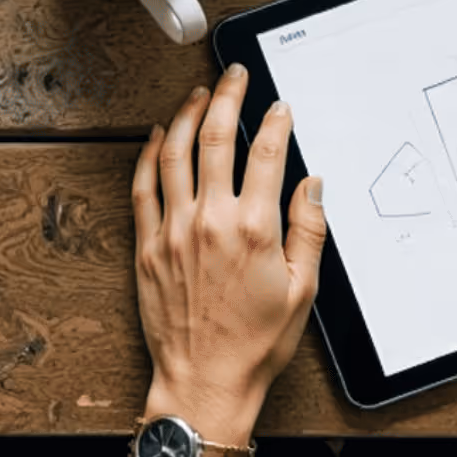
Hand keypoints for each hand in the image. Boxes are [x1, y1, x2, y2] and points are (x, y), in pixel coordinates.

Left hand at [130, 67, 323, 435]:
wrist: (204, 380)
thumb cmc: (256, 343)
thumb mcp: (303, 291)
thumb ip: (309, 230)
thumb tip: (313, 184)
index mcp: (255, 231)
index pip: (268, 157)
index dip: (276, 123)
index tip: (279, 106)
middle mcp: (211, 221)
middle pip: (217, 138)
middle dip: (228, 98)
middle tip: (234, 76)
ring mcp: (174, 230)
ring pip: (175, 153)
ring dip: (187, 115)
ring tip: (199, 94)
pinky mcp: (147, 244)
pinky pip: (144, 185)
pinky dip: (150, 154)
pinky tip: (160, 135)